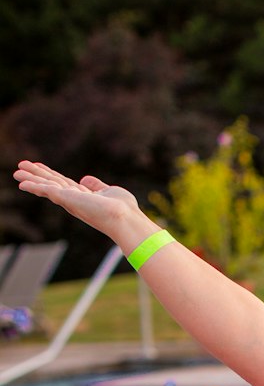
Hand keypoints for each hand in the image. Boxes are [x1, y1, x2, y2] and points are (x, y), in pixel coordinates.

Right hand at [13, 161, 138, 237]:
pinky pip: (46, 190)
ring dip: (31, 179)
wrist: (125, 219)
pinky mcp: (67, 199)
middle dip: (36, 175)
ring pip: (46, 186)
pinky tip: (22, 182)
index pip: (63, 183)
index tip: (39, 167)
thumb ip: (97, 186)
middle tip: (20, 167)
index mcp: (83, 198)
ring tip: (16, 173)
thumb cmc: (123, 210)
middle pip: (51, 184)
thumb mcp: (109, 192)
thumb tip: (85, 179)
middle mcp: (74, 200)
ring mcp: (70, 200)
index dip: (50, 174)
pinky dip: (33, 186)